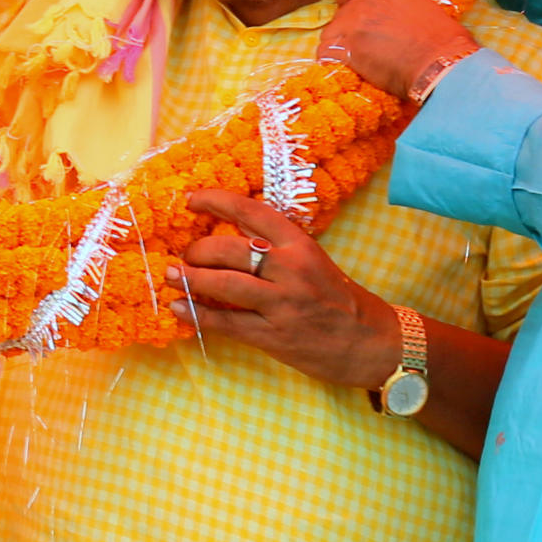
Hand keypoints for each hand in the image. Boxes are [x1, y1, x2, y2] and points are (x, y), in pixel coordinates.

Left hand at [182, 191, 391, 385]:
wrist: (370, 343)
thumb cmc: (337, 299)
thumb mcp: (312, 260)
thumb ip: (274, 244)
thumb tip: (229, 224)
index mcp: (300, 244)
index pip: (251, 211)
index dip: (216, 201)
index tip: (191, 199)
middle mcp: (290, 269)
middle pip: (228, 249)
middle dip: (198, 250)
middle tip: (184, 256)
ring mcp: (281, 303)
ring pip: (222, 283)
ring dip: (190, 278)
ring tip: (172, 276)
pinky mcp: (273, 335)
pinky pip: (225, 321)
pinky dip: (197, 314)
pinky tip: (179, 308)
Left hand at [315, 0, 480, 98]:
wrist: (440, 65)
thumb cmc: (444, 40)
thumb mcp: (421, 6)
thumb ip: (397, 6)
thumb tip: (392, 18)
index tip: (347, 4)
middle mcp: (367, 1)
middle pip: (341, 12)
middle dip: (347, 26)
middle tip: (362, 43)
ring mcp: (355, 24)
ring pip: (330, 32)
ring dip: (338, 44)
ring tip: (355, 58)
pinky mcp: (349, 49)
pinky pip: (327, 53)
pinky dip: (332, 60)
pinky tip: (345, 67)